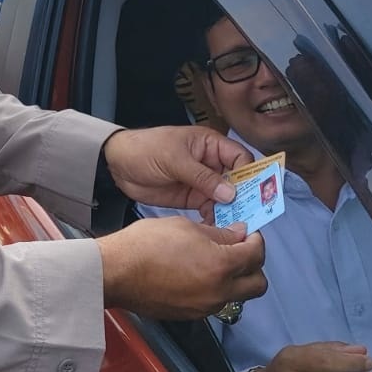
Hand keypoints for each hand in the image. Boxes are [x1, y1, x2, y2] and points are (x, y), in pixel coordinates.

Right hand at [97, 216, 266, 321]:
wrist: (116, 272)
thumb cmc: (145, 245)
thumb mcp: (186, 227)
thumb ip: (219, 234)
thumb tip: (238, 235)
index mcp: (220, 266)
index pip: (256, 255)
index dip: (256, 240)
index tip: (248, 234)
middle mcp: (218, 292)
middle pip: (257, 284)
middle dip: (254, 265)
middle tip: (240, 250)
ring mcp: (204, 307)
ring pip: (236, 296)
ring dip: (234, 279)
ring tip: (215, 261)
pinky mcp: (190, 315)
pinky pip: (214, 303)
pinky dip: (214, 289)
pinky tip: (196, 274)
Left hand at [103, 126, 251, 211]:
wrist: (118, 164)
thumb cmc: (145, 149)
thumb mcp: (174, 159)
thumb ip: (202, 176)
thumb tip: (229, 191)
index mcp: (210, 145)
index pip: (240, 157)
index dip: (249, 173)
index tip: (253, 192)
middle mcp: (210, 163)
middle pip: (237, 180)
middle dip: (244, 196)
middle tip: (248, 214)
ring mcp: (202, 182)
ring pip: (226, 198)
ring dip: (231, 210)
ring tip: (233, 225)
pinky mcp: (192, 198)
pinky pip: (211, 209)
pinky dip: (216, 218)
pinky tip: (216, 227)